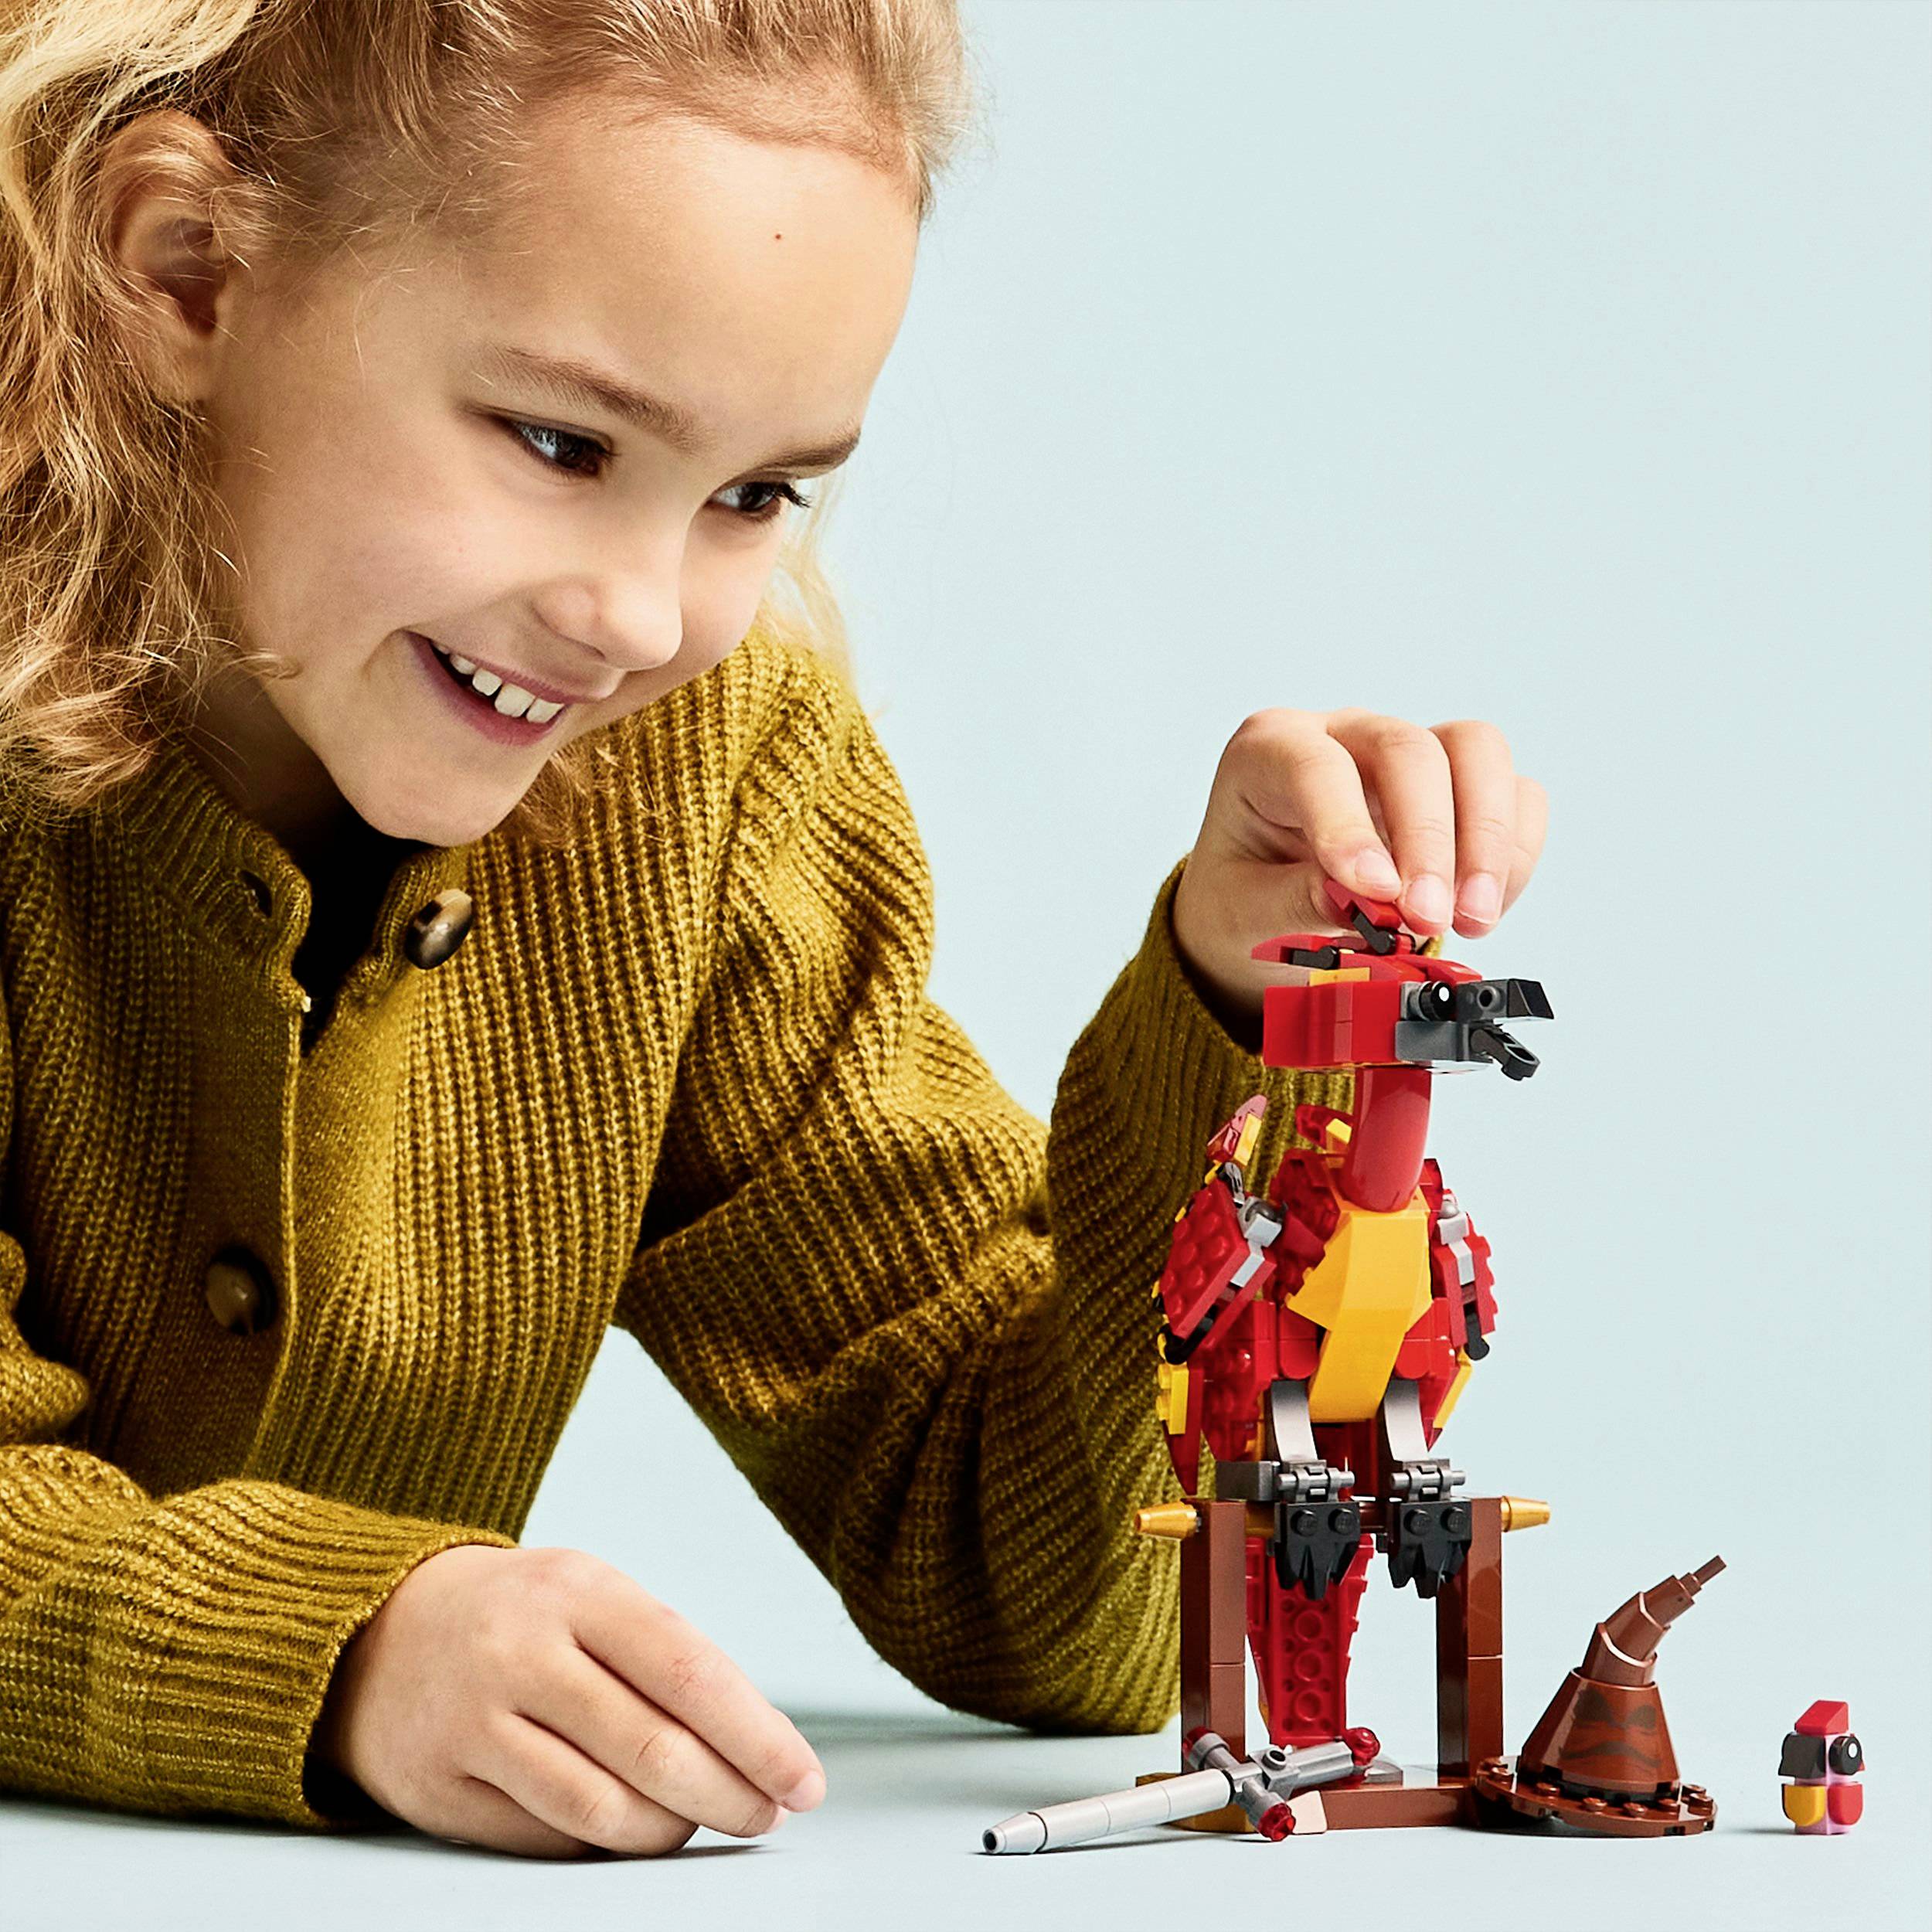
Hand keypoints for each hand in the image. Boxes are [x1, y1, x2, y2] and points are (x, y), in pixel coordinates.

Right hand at [311, 1543, 825, 1857]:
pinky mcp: (439, 1787)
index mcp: (578, 1591)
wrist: (373, 1633)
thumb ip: (664, 1658)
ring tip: (698, 1823)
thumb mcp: (591, 1598)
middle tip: (765, 1814)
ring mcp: (474, 1722)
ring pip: (601, 1807)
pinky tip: (628, 1830)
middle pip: (653, 1747)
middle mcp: (523, 1652)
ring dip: (670, 1831)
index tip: (803, 1780)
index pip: (691, 1672)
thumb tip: (758, 1743)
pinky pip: (545, 1838)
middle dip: (729, 1794)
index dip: (758, 1735)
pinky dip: (602, 1845)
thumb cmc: (519, 1618)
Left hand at [1170, 709, 1547, 1040]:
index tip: (1374, 890)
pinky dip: (1512, 853)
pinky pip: (1514, 794)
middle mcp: (1344, 734)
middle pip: (1408, 750)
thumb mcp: (1241, 911)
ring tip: (1472, 918)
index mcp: (1269, 750)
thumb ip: (1293, 901)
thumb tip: (1361, 899)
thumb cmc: (1242, 898)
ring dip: (1487, 838)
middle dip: (1428, 840)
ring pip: (1475, 751)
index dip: (1349, 824)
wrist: (1262, 914)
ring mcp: (1408, 752)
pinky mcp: (1459, 785)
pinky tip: (1484, 908)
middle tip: (1427, 918)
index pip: (1317, 765)